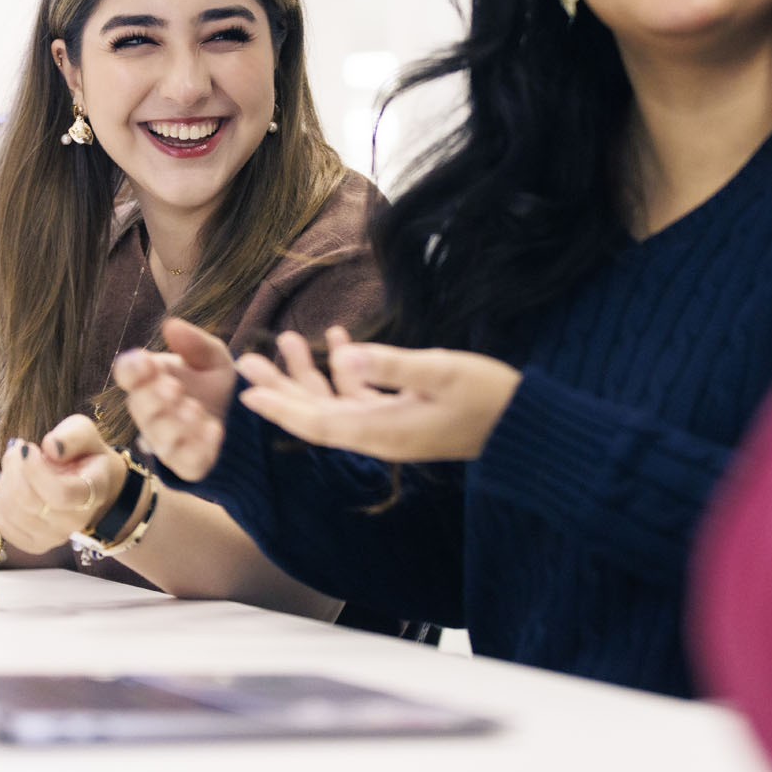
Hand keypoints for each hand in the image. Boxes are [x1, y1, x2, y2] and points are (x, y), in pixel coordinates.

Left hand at [0, 415, 126, 553]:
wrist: (85, 482)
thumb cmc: (83, 454)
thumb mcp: (84, 432)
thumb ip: (72, 436)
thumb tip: (51, 448)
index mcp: (93, 492)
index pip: (61, 494)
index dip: (35, 471)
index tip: (27, 447)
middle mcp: (76, 521)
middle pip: (31, 503)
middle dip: (15, 470)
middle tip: (18, 449)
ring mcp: (55, 536)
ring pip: (14, 513)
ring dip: (6, 481)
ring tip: (15, 463)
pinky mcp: (35, 544)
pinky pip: (3, 523)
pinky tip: (12, 483)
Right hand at [113, 317, 236, 481]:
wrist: (239, 417)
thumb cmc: (214, 384)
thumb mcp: (212, 358)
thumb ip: (194, 343)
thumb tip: (171, 325)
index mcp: (151, 380)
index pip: (128, 374)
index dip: (132, 370)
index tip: (144, 361)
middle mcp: (152, 412)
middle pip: (140, 407)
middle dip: (154, 398)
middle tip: (173, 388)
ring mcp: (168, 440)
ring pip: (160, 437)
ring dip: (175, 423)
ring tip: (193, 409)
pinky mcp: (189, 463)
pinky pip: (187, 460)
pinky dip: (199, 446)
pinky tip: (214, 430)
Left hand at [233, 325, 521, 462]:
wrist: (525, 428)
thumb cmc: (488, 398)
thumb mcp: (443, 373)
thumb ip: (394, 365)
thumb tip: (349, 354)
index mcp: (382, 432)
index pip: (317, 423)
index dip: (281, 408)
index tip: (247, 393)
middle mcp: (378, 435)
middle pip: (316, 415)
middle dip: (282, 387)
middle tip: (247, 360)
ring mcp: (391, 428)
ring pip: (336, 403)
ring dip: (309, 373)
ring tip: (282, 339)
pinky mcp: (404, 417)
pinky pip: (363, 396)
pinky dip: (348, 369)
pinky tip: (339, 337)